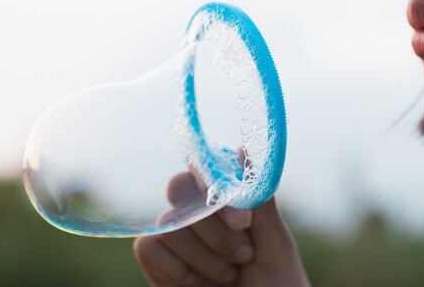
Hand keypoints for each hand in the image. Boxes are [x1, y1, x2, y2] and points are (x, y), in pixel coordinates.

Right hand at [133, 172, 310, 286]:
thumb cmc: (275, 286)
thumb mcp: (275, 244)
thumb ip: (259, 200)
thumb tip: (244, 150)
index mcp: (227, 200)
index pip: (204, 166)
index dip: (216, 186)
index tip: (243, 222)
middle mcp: (198, 213)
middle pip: (179, 188)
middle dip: (213, 228)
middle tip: (244, 255)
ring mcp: (176, 239)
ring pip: (167, 223)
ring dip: (202, 255)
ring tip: (229, 275)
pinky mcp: (158, 265)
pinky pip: (147, 248)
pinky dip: (174, 268)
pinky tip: (197, 284)